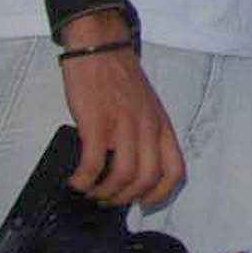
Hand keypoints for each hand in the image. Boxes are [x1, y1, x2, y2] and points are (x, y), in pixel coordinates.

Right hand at [59, 26, 185, 208]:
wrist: (101, 48)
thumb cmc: (120, 79)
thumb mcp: (147, 107)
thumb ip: (146, 135)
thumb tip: (134, 170)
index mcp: (162, 126)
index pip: (175, 170)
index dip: (162, 195)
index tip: (144, 205)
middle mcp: (148, 127)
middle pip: (147, 179)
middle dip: (126, 199)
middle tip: (108, 200)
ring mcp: (123, 125)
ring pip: (122, 177)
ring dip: (103, 193)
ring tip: (90, 191)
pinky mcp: (96, 122)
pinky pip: (92, 163)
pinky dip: (82, 180)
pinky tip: (76, 180)